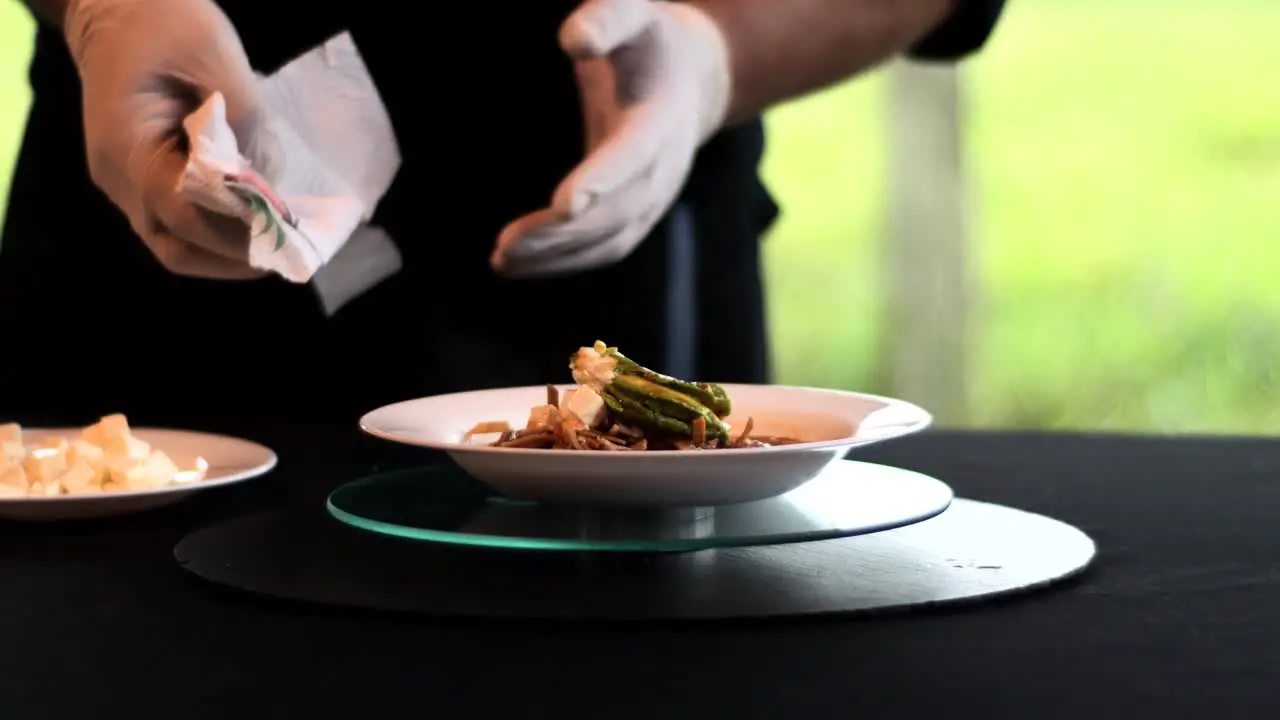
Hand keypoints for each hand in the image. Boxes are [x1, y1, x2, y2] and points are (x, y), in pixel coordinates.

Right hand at [66, 0, 277, 277]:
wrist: (116, 8)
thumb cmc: (163, 22)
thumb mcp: (215, 56)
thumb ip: (245, 123)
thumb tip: (272, 186)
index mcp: (126, 147)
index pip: (184, 214)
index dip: (238, 230)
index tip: (286, 229)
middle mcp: (118, 180)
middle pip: (177, 247)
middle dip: (236, 255)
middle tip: (290, 248)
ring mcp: (124, 185)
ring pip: (176, 244)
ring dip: (228, 251)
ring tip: (278, 240)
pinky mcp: (140, 182)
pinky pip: (177, 225)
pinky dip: (217, 233)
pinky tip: (254, 221)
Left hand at [491, 0, 732, 277]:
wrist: (691, 80)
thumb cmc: (648, 41)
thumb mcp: (635, 14)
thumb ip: (607, 19)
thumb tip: (572, 39)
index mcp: (660, 119)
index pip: (632, 156)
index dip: (601, 181)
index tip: (564, 204)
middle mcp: (664, 168)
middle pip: (617, 213)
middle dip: (563, 233)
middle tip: (506, 245)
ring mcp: (655, 199)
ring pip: (609, 242)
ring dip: (557, 257)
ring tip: (501, 261)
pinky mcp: (638, 215)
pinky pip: (604, 250)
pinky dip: (564, 262)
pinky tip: (519, 264)